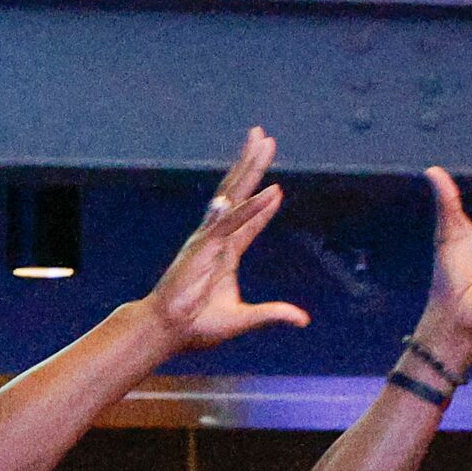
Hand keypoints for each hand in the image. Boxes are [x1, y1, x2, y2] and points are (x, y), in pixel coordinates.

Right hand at [140, 128, 310, 351]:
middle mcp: (216, 240)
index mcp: (224, 254)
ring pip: (235, 196)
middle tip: (264, 138)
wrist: (168, 332)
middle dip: (252, 165)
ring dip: (250, 168)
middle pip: (239, 195)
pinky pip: (231, 222)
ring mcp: (209, 239)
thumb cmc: (197, 327)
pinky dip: (249, 207)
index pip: (249, 223)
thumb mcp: (244, 319)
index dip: (263, 206)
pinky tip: (266, 190)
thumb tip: (303, 320)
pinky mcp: (204, 247)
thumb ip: (273, 314)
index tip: (277, 189)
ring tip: (262, 143)